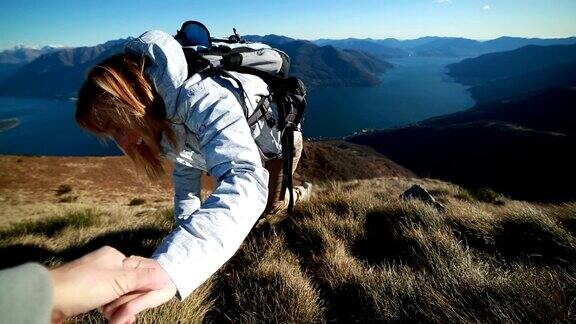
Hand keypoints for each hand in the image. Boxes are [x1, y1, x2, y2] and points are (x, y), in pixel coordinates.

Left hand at [50, 246, 168, 322]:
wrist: (46, 299)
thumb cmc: (83, 286)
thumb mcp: (118, 281)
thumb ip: (143, 279)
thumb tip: (167, 277)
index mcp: (114, 256)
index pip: (141, 270)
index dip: (145, 288)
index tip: (146, 302)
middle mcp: (106, 265)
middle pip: (131, 284)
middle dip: (131, 302)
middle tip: (126, 316)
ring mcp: (96, 280)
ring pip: (121, 295)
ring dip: (121, 309)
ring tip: (116, 320)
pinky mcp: (88, 294)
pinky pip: (109, 302)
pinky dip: (113, 311)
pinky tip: (113, 319)